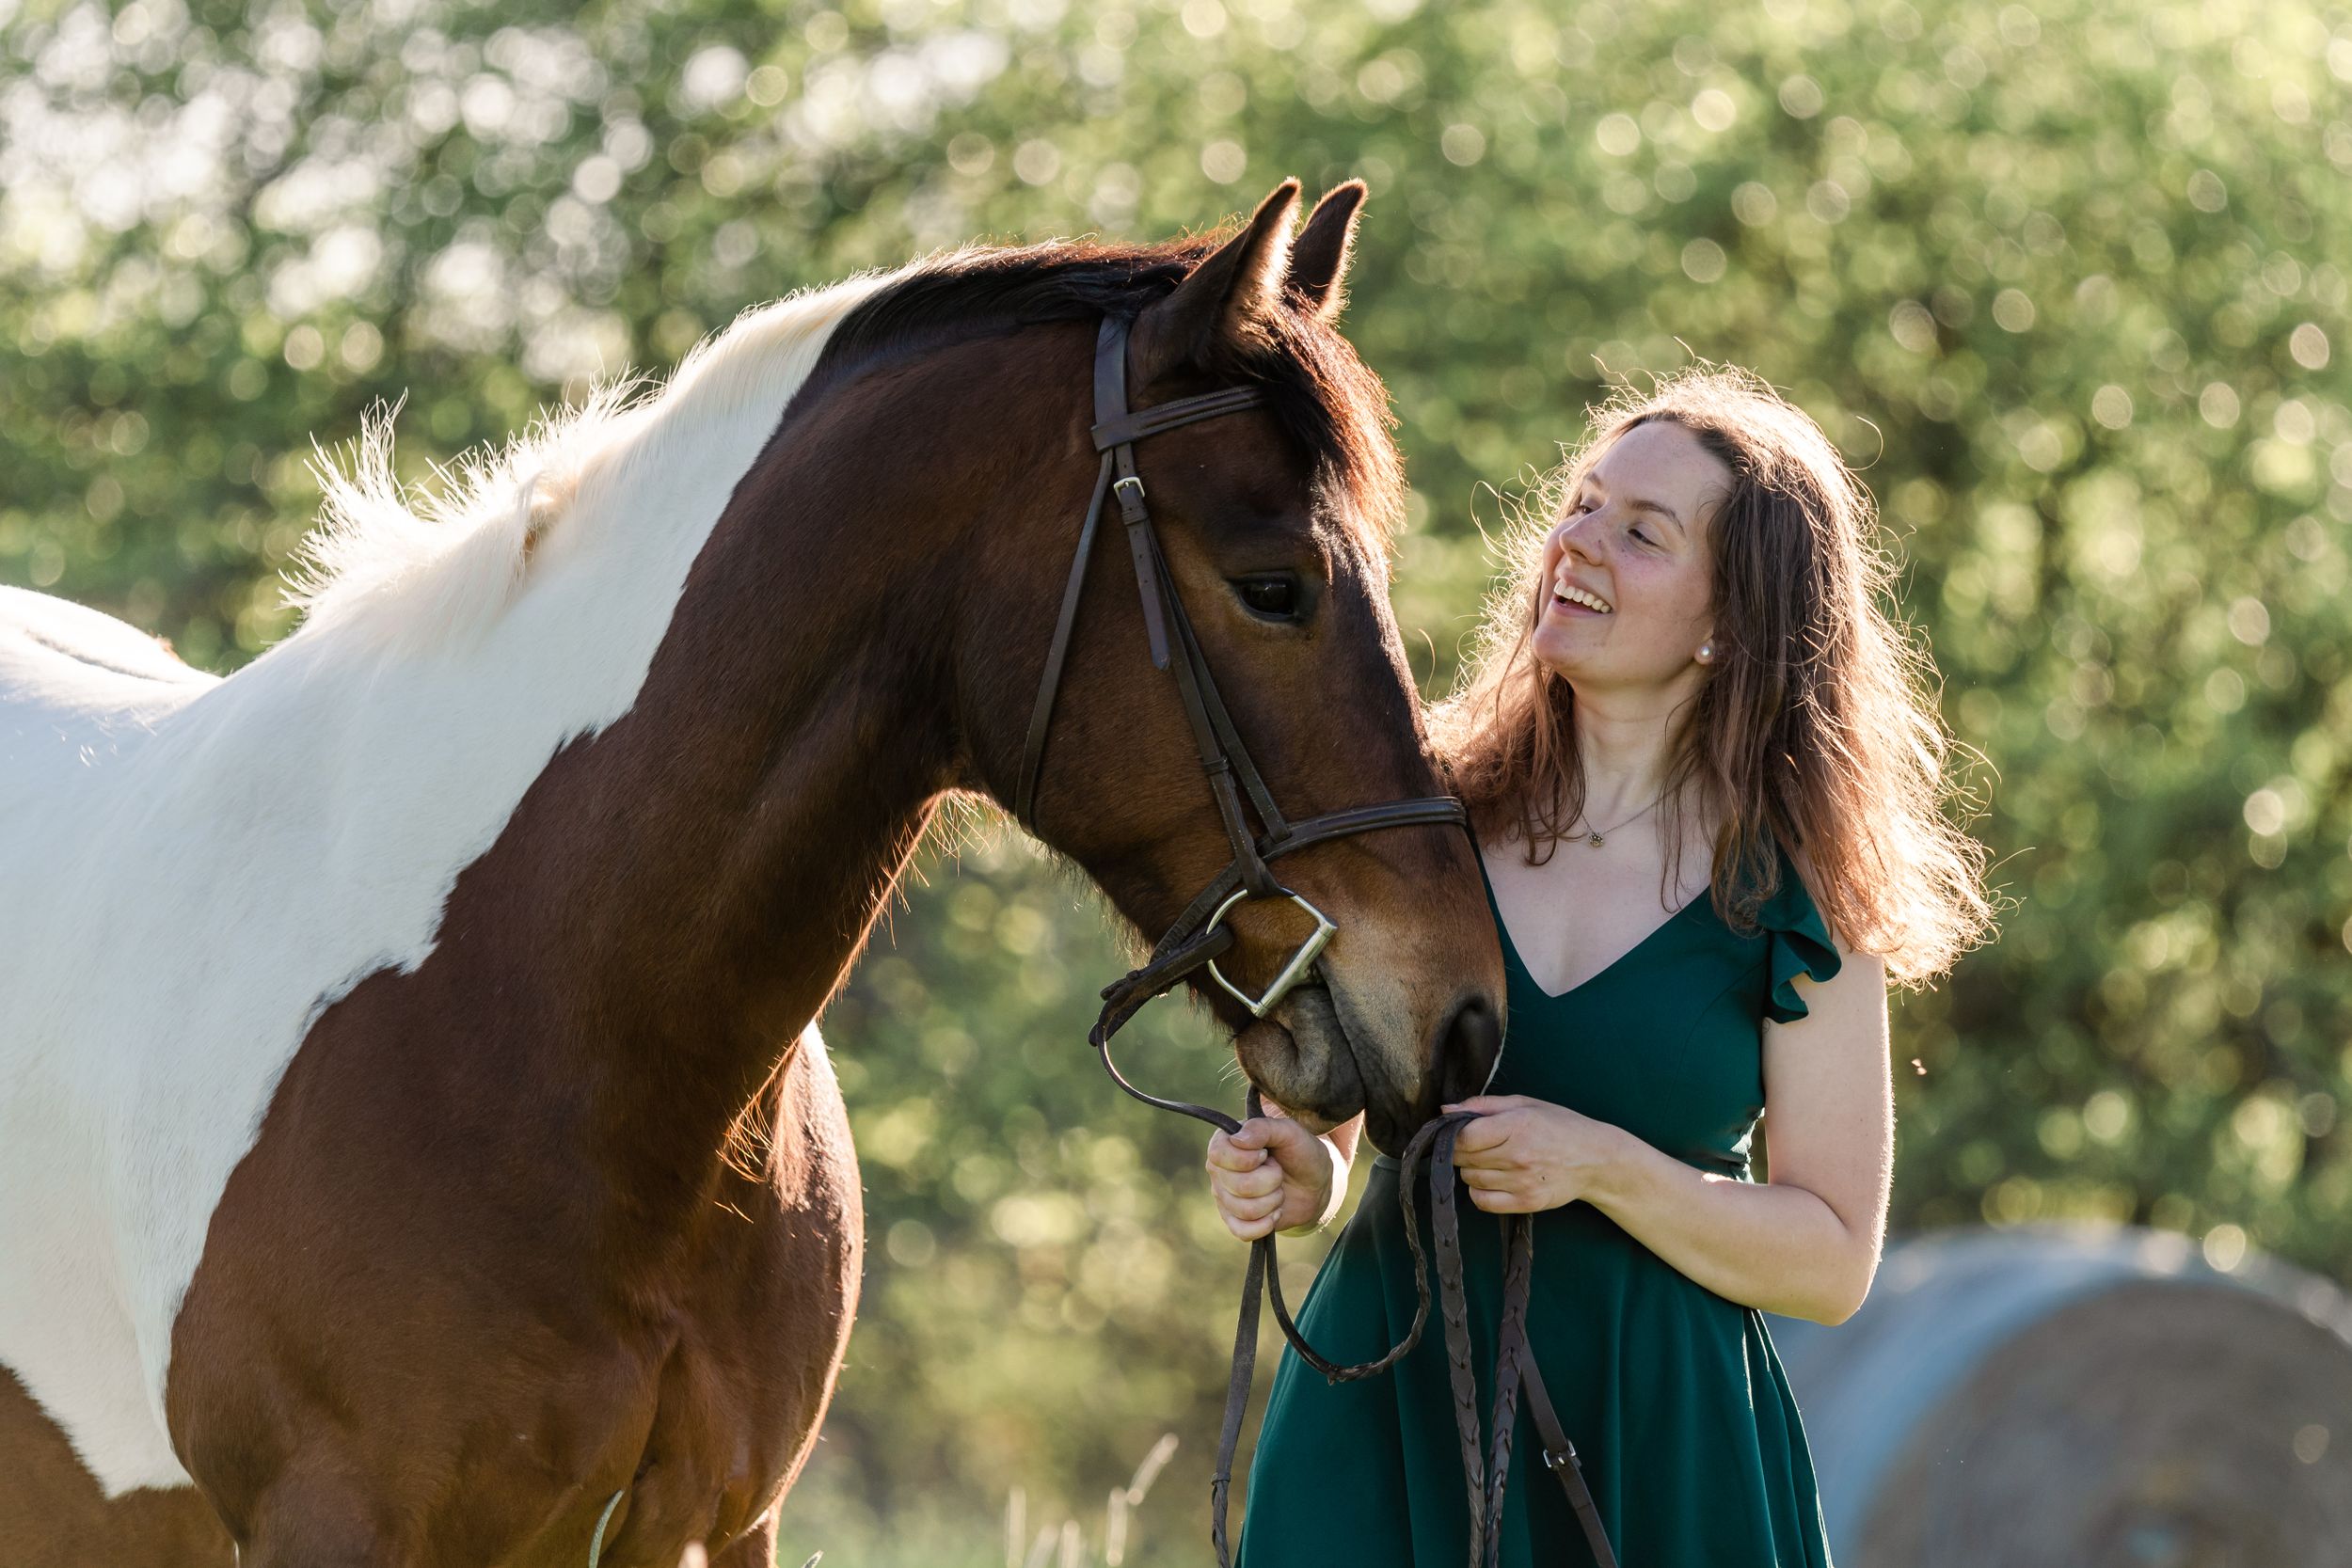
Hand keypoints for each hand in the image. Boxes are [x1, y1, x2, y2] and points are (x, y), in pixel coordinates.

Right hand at [1205, 1117, 1338, 1240]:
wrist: (1314, 1183)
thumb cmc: (1300, 1152)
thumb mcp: (1290, 1132)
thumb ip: (1264, 1128)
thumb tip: (1238, 1139)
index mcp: (1225, 1142)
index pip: (1218, 1155)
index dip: (1246, 1159)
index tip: (1265, 1155)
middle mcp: (1219, 1170)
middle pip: (1238, 1185)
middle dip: (1270, 1180)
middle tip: (1278, 1172)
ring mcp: (1224, 1197)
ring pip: (1245, 1210)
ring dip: (1273, 1201)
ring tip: (1278, 1189)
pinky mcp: (1234, 1220)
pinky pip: (1242, 1231)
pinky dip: (1265, 1224)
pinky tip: (1274, 1213)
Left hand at [1444, 1094, 1623, 1214]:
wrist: (1595, 1159)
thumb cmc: (1559, 1126)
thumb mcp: (1525, 1104)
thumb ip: (1484, 1105)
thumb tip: (1446, 1110)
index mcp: (1518, 1125)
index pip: (1464, 1137)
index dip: (1453, 1135)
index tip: (1457, 1133)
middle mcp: (1519, 1155)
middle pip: (1464, 1159)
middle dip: (1462, 1151)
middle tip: (1477, 1146)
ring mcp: (1523, 1182)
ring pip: (1470, 1179)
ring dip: (1472, 1170)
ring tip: (1491, 1161)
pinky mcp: (1527, 1203)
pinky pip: (1483, 1202)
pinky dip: (1479, 1192)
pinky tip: (1492, 1180)